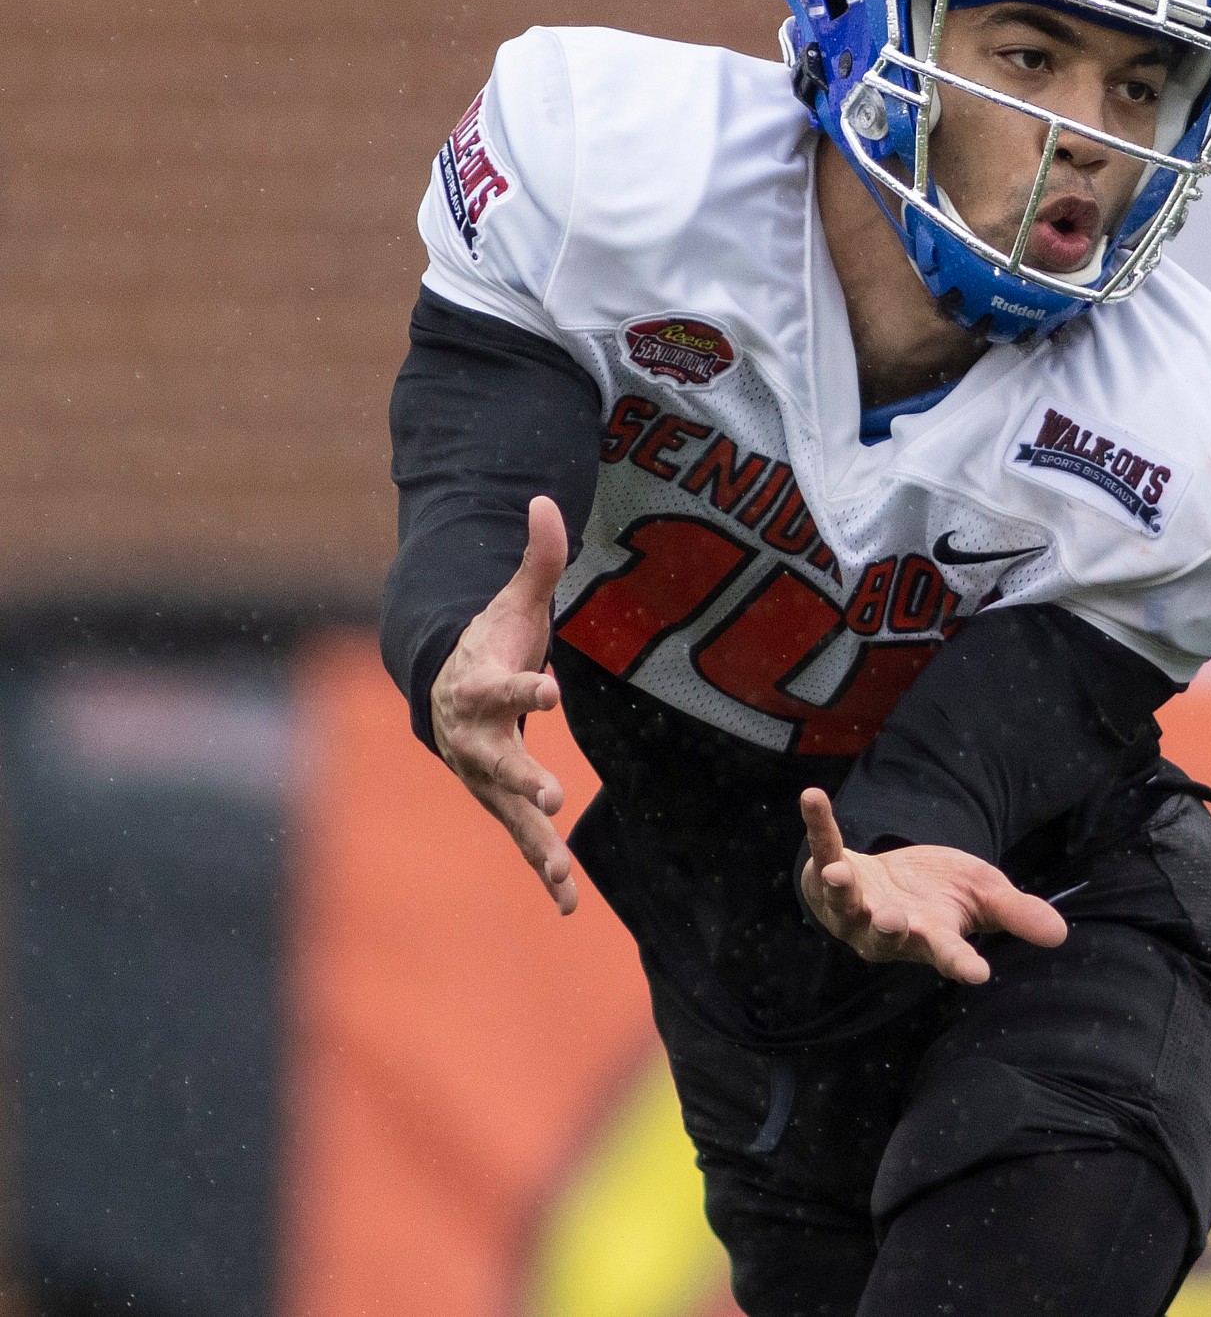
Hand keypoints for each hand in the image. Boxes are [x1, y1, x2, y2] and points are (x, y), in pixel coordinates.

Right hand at [430, 494, 577, 914]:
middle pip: (496, 762)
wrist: (446, 687)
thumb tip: (544, 499)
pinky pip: (521, 842)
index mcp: (480, 686)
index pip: (501, 685)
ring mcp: (484, 777)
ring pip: (506, 815)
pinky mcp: (500, 803)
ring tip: (564, 878)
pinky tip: (570, 905)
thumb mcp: (514, 600)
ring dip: (535, 846)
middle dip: (521, 781)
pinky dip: (544, 871)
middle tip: (551, 798)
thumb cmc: (490, 641)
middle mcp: (474, 739)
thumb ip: (536, 558)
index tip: (550, 689)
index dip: (523, 686)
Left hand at [797, 790, 1067, 982]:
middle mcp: (888, 930)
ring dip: (841, 891)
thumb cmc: (941, 893)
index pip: (949, 954)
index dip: (961, 963)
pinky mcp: (829, 873)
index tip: (977, 974)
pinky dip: (819, 825)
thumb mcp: (984, 896)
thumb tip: (1060, 935)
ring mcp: (853, 907)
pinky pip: (824, 848)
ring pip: (845, 905)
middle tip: (891, 920)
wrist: (892, 881)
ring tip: (837, 874)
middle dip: (888, 929)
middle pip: (886, 937)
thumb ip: (1017, 914)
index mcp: (931, 937)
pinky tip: (814, 797)